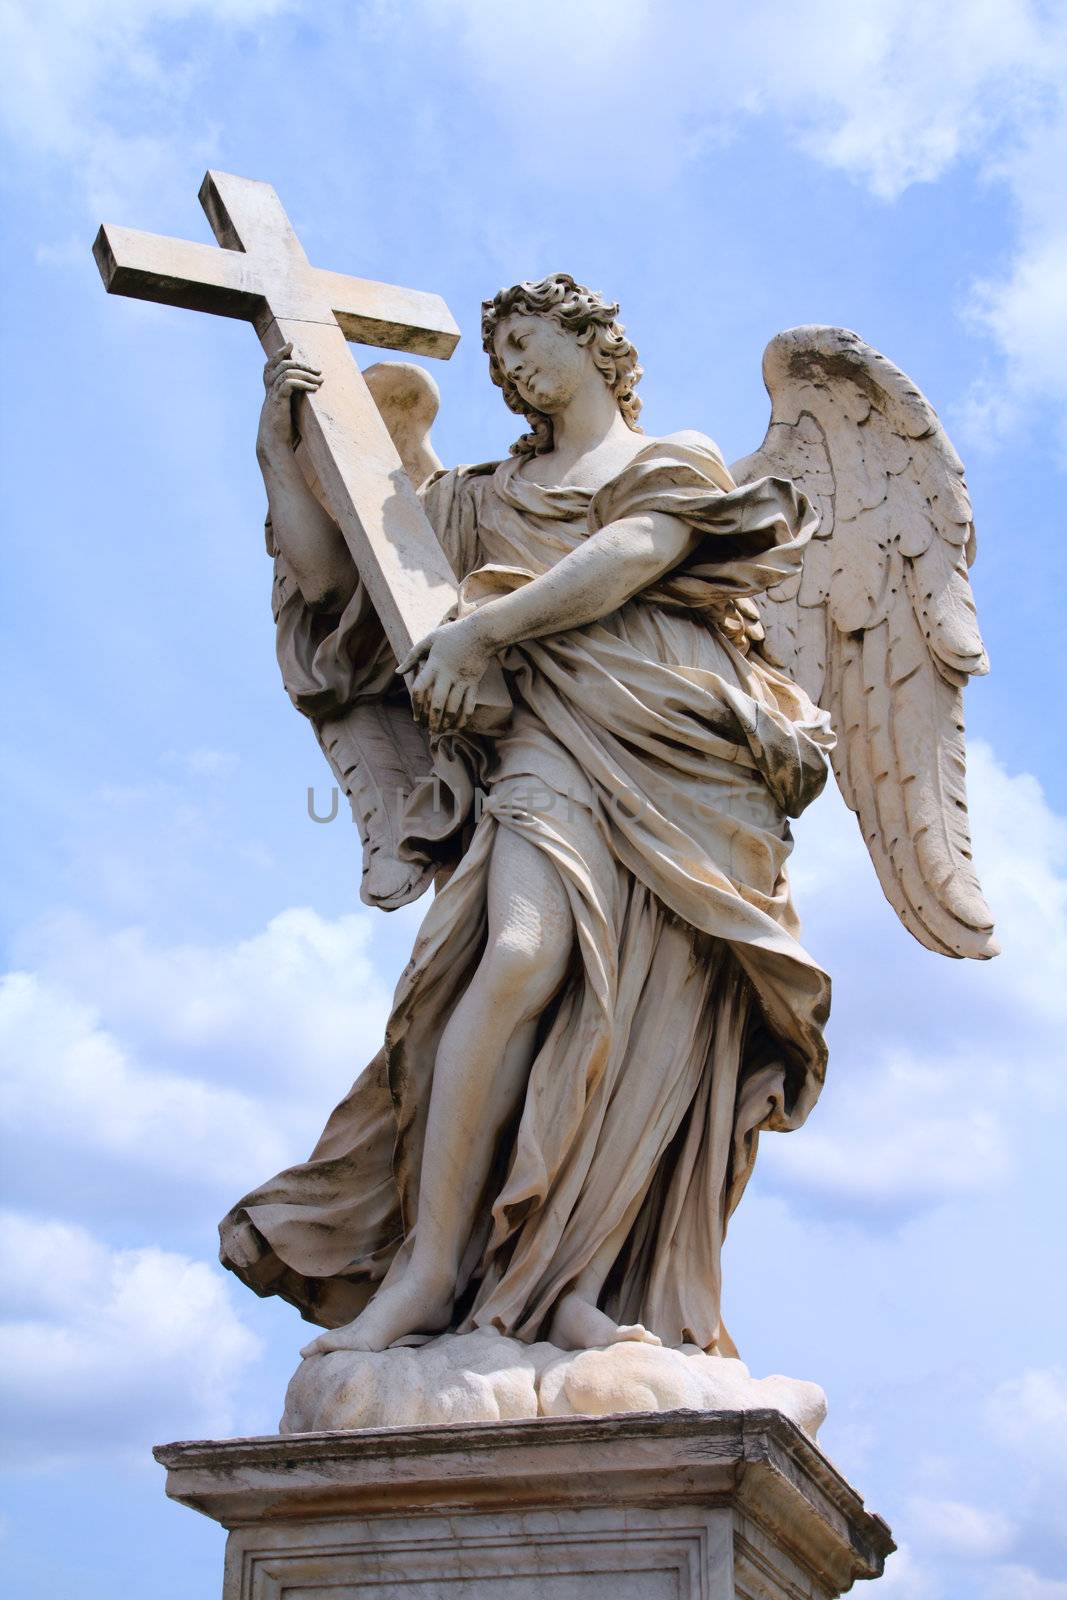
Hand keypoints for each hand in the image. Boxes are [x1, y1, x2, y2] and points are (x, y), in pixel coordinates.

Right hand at [256, 343, 322, 467]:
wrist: (274, 447)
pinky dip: (303, 382)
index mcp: (271, 392)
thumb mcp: (292, 414)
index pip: (270, 366)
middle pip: (278, 364)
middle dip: (297, 361)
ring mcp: (272, 396)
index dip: (278, 353)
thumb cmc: (284, 435)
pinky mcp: (278, 402)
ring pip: (285, 372)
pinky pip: (289, 384)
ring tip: (319, 380)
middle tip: (316, 369)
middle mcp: (269, 391)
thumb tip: (313, 395)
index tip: (290, 345)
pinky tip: (314, 388)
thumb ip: (297, 402)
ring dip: (305, 373)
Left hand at [397, 614, 493, 733]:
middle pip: (437, 703)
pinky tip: (459, 725)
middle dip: (432, 719)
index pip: (420, 688)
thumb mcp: (430, 639)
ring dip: (447, 721)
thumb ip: (413, 655)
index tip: (416, 716)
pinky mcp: (474, 682)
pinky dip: (465, 717)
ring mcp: (462, 680)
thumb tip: (399, 672)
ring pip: (454, 706)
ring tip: (441, 730)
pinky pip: (469, 704)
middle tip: (428, 730)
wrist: (482, 632)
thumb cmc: (454, 633)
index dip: (416, 704)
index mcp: (434, 665)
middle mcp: (447, 675)